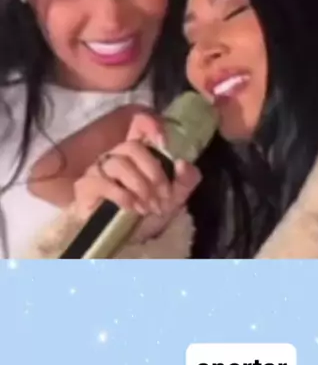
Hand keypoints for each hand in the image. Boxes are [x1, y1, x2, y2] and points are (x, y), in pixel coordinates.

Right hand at [72, 113, 200, 242]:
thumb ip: (185, 180)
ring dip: (139, 186)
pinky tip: (132, 208)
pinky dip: (122, 195)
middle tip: (163, 196)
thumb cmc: (148, 213)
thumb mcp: (174, 198)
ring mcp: (99, 168)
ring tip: (149, 207)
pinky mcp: (86, 186)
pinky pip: (102, 182)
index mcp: (138, 153)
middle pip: (132, 147)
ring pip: (118, 164)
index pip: (139, 123)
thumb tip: (183, 163)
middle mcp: (117, 155)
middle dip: (152, 172)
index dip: (150, 125)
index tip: (164, 142)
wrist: (126, 240)